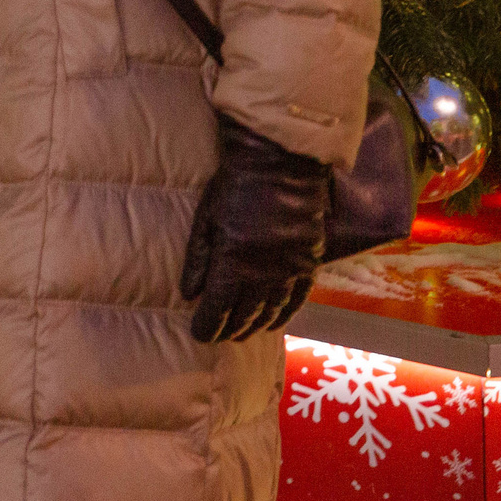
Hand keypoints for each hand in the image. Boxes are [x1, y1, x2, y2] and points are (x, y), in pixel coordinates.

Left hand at [180, 114, 330, 342]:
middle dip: (230, 329)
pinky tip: (275, 323)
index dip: (208, 325)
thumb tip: (189, 293)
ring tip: (242, 334)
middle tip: (219, 337)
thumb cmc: (235, 185)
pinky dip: (286, 315)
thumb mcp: (206, 217)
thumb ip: (198, 258)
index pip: (219, 307)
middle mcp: (265, 273)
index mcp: (234, 261)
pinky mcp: (311, 261)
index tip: (199, 334)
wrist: (281, 162)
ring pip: (272, 310)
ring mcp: (291, 269)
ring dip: (256, 326)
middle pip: (246, 313)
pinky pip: (299, 299)